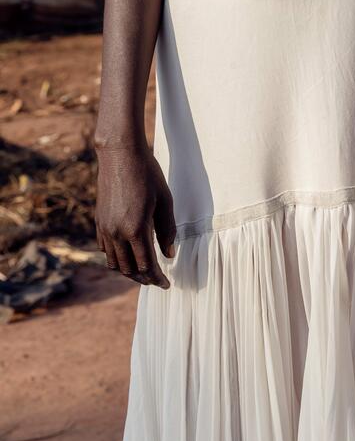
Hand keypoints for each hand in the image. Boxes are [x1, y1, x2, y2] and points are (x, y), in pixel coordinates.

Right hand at [95, 142, 175, 287]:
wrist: (120, 155)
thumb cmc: (148, 174)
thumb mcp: (165, 201)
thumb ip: (167, 230)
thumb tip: (169, 254)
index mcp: (135, 229)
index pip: (147, 265)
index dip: (157, 278)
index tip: (166, 284)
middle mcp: (116, 233)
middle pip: (129, 269)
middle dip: (144, 279)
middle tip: (157, 281)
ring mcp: (104, 228)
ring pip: (114, 263)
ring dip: (129, 272)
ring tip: (143, 272)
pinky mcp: (98, 222)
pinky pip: (105, 250)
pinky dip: (117, 259)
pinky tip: (128, 255)